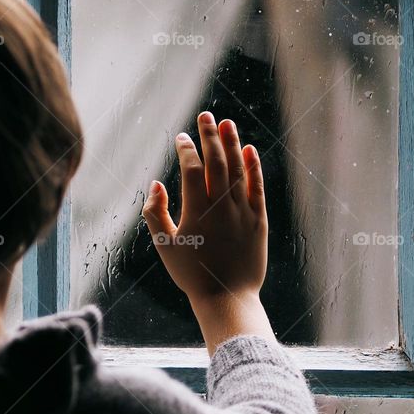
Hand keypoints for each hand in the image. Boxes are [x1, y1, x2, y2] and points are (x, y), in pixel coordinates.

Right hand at [143, 111, 266, 302]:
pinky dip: (253, 167)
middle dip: (209, 135)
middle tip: (205, 115)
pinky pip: (257, 187)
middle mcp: (221, 206)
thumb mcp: (164, 245)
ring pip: (237, 168)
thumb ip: (154, 212)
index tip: (180, 138)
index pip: (191, 168)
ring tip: (226, 123)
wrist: (226, 297)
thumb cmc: (190, 273)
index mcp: (196, 211)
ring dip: (231, 143)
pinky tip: (248, 150)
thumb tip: (155, 184)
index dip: (186, 149)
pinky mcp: (259, 219)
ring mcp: (243, 211)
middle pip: (216, 161)